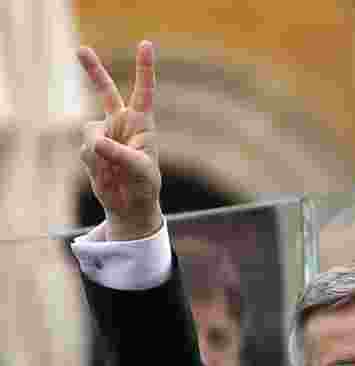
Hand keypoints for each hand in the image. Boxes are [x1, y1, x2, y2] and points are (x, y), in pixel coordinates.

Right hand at [77, 41, 161, 240]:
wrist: (129, 205)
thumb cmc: (144, 186)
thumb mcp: (140, 172)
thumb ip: (120, 156)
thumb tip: (97, 143)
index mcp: (142, 123)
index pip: (144, 92)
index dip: (144, 68)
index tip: (145, 45)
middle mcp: (121, 123)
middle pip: (105, 91)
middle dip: (93, 70)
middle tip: (82, 50)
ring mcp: (104, 134)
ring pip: (90, 132)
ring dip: (99, 152)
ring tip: (115, 170)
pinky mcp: (90, 148)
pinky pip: (84, 151)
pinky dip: (93, 164)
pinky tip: (104, 174)